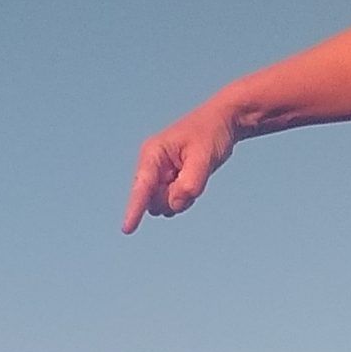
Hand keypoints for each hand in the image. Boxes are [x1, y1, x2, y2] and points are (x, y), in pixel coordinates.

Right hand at [121, 101, 237, 233]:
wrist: (223, 121)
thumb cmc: (211, 133)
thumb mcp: (204, 157)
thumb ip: (189, 184)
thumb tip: (174, 205)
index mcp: (153, 154)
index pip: (142, 187)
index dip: (134, 209)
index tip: (127, 230)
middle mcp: (151, 165)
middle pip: (154, 201)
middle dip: (174, 199)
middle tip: (195, 176)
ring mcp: (159, 174)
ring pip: (164, 204)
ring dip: (181, 199)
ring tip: (196, 174)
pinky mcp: (168, 181)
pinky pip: (173, 202)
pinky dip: (186, 197)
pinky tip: (194, 178)